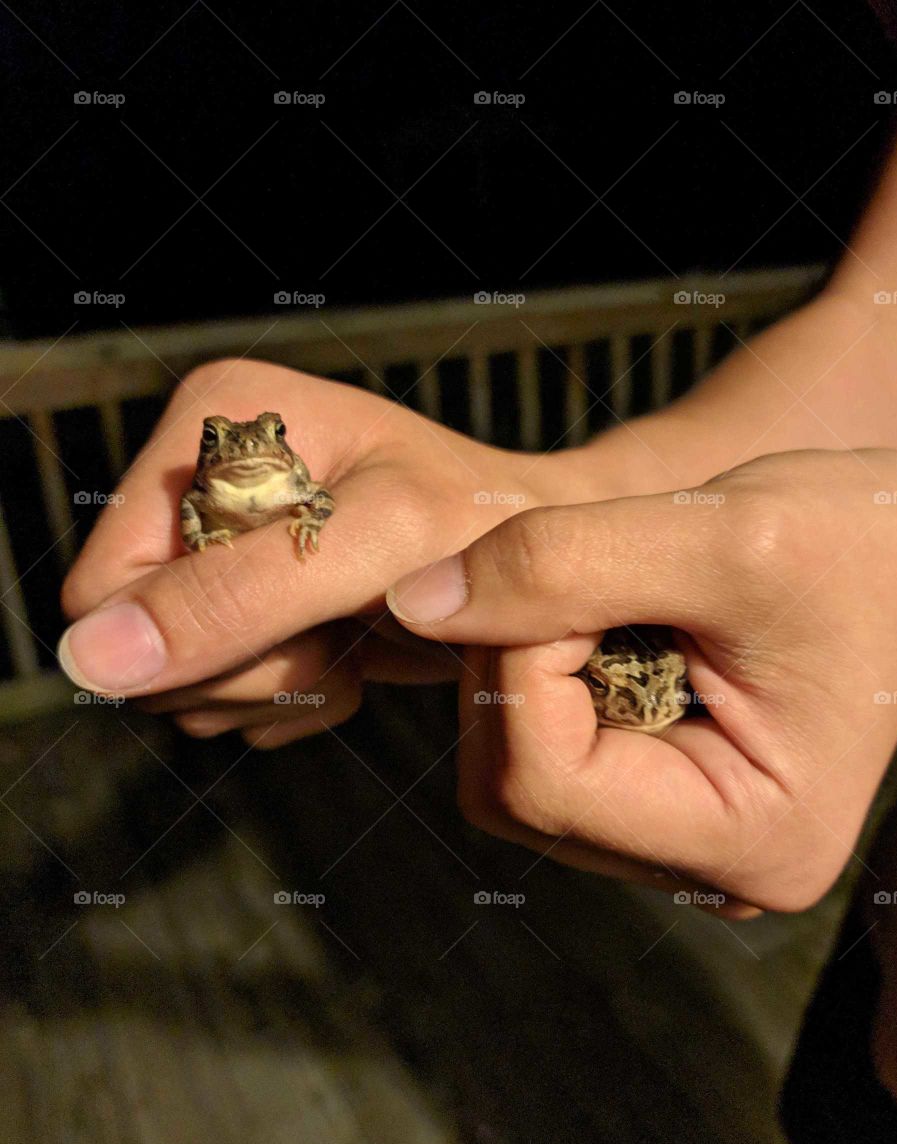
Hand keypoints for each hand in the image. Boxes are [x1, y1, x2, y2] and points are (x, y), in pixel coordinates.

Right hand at [59, 358, 592, 746]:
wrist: (540, 566)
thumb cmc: (479, 529)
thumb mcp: (365, 549)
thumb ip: (235, 597)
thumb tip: (87, 659)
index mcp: (211, 423)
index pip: (107, 583)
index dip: (190, 635)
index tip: (298, 627)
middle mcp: (200, 476)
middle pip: (137, 638)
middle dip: (242, 664)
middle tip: (333, 639)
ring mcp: (220, 545)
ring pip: (175, 678)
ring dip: (270, 686)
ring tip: (348, 643)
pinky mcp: (246, 603)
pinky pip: (218, 695)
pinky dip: (287, 699)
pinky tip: (347, 661)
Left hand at [386, 450, 896, 911]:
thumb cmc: (862, 545)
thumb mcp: (721, 533)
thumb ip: (559, 562)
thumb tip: (414, 604)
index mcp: (748, 840)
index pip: (543, 778)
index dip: (519, 662)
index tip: (574, 572)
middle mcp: (710, 874)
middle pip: (512, 791)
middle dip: (515, 667)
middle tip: (591, 579)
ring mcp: (677, 846)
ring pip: (513, 776)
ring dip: (527, 669)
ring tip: (620, 602)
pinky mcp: (656, 808)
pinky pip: (542, 758)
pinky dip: (546, 680)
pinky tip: (615, 630)